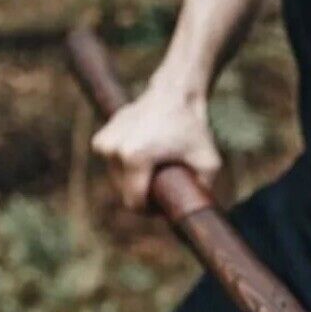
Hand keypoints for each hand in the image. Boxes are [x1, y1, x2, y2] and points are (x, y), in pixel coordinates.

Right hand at [91, 79, 220, 209]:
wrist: (175, 93)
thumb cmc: (193, 129)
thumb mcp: (209, 163)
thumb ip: (204, 192)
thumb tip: (198, 218)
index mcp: (134, 157)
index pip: (134, 203)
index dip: (150, 212)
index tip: (165, 207)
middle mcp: (113, 149)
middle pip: (125, 193)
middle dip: (142, 196)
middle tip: (164, 187)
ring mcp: (104, 142)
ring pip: (118, 181)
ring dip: (134, 182)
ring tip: (156, 172)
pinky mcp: (101, 137)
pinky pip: (114, 167)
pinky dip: (127, 168)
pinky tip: (145, 159)